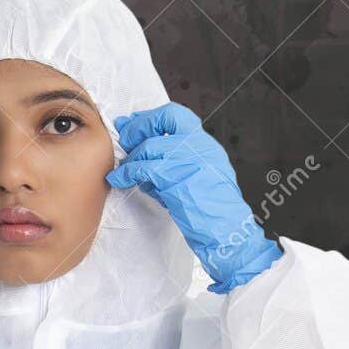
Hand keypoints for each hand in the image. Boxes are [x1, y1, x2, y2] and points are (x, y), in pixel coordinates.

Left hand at [105, 103, 282, 293]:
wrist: (228, 232)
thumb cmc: (212, 213)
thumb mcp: (198, 179)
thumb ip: (176, 164)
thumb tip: (143, 159)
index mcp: (206, 145)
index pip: (177, 117)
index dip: (151, 118)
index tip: (133, 124)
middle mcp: (201, 146)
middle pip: (164, 119)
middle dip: (138, 126)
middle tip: (122, 137)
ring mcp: (190, 159)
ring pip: (150, 146)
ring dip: (130, 158)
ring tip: (121, 170)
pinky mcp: (177, 177)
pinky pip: (144, 168)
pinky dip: (126, 173)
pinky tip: (119, 179)